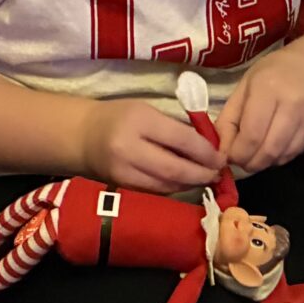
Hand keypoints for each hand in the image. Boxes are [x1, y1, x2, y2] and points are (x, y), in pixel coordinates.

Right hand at [82, 99, 226, 193]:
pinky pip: (156, 191)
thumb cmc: (120, 117)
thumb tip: (209, 148)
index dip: (205, 152)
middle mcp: (129, 148)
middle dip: (201, 174)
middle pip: (175, 169)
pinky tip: (185, 183)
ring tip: (205, 179)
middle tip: (217, 174)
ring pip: (167, 185)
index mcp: (139, 121)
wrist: (82, 136)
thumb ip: (174, 128)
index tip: (221, 158)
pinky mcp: (123, 187)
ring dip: (190, 184)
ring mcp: (124, 172)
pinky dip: (174, 188)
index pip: (181, 140)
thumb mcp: (147, 111)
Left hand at [217, 52, 303, 174]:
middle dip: (248, 163)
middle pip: (267, 151)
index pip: (251, 135)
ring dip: (262, 163)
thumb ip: (229, 119)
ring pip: (280, 158)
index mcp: (268, 90)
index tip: (228, 155)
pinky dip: (277, 158)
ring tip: (254, 152)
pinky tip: (271, 147)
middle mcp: (292, 106)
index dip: (236, 153)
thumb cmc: (274, 74)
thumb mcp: (244, 87)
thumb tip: (221, 151)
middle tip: (240, 159)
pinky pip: (292, 155)